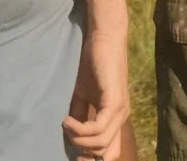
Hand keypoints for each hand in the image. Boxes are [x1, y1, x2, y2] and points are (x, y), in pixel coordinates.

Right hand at [63, 26, 129, 158]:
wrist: (104, 38)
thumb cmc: (93, 62)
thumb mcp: (82, 93)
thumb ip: (79, 113)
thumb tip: (70, 134)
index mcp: (114, 117)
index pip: (110, 152)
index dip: (91, 158)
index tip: (73, 154)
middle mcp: (121, 118)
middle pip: (103, 152)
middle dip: (81, 149)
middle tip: (66, 133)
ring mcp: (120, 110)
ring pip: (100, 143)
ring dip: (78, 138)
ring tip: (65, 124)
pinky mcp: (115, 101)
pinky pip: (98, 128)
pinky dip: (80, 129)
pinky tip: (67, 120)